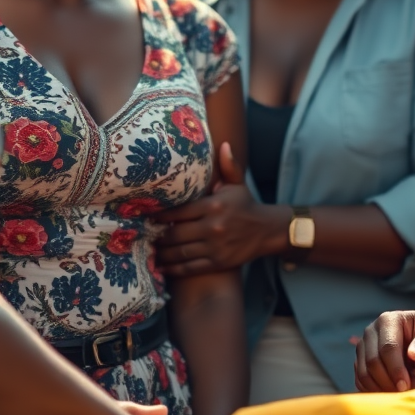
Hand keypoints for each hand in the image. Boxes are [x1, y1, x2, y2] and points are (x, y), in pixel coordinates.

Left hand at [154, 143, 271, 275]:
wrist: (266, 230)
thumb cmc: (246, 205)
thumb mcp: (237, 184)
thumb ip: (228, 166)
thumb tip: (224, 145)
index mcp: (214, 206)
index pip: (180, 212)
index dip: (162, 216)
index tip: (150, 217)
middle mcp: (213, 226)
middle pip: (176, 234)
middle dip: (159, 236)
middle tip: (148, 235)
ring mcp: (215, 247)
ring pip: (181, 252)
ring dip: (163, 254)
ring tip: (153, 251)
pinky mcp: (218, 263)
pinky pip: (190, 268)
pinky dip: (174, 269)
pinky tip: (163, 267)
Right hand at [354, 307, 414, 392]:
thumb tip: (414, 355)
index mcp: (389, 320)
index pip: (387, 348)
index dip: (395, 369)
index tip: (407, 387)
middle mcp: (373, 330)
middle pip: (372, 361)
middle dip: (387, 382)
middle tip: (403, 396)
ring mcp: (366, 345)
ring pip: (363, 371)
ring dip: (378, 388)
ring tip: (397, 399)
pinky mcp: (364, 360)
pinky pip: (361, 378)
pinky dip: (371, 390)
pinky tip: (388, 397)